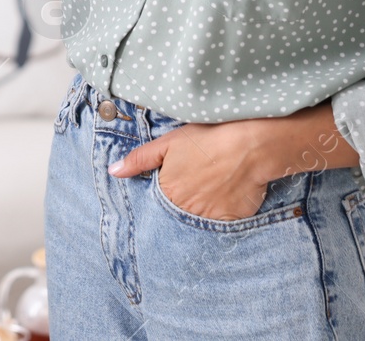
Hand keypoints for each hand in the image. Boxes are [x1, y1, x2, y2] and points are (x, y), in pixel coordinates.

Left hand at [110, 120, 273, 220]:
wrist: (251, 146)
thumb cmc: (208, 139)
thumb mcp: (168, 143)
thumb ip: (139, 159)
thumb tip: (113, 172)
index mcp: (167, 192)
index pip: (156, 204)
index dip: (164, 194)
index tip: (174, 185)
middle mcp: (185, 211)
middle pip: (176, 214)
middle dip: (181, 205)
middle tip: (195, 186)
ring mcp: (208, 220)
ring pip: (197, 221)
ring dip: (199, 210)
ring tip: (210, 190)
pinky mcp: (231, 222)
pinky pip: (221, 225)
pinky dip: (220, 214)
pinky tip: (226, 197)